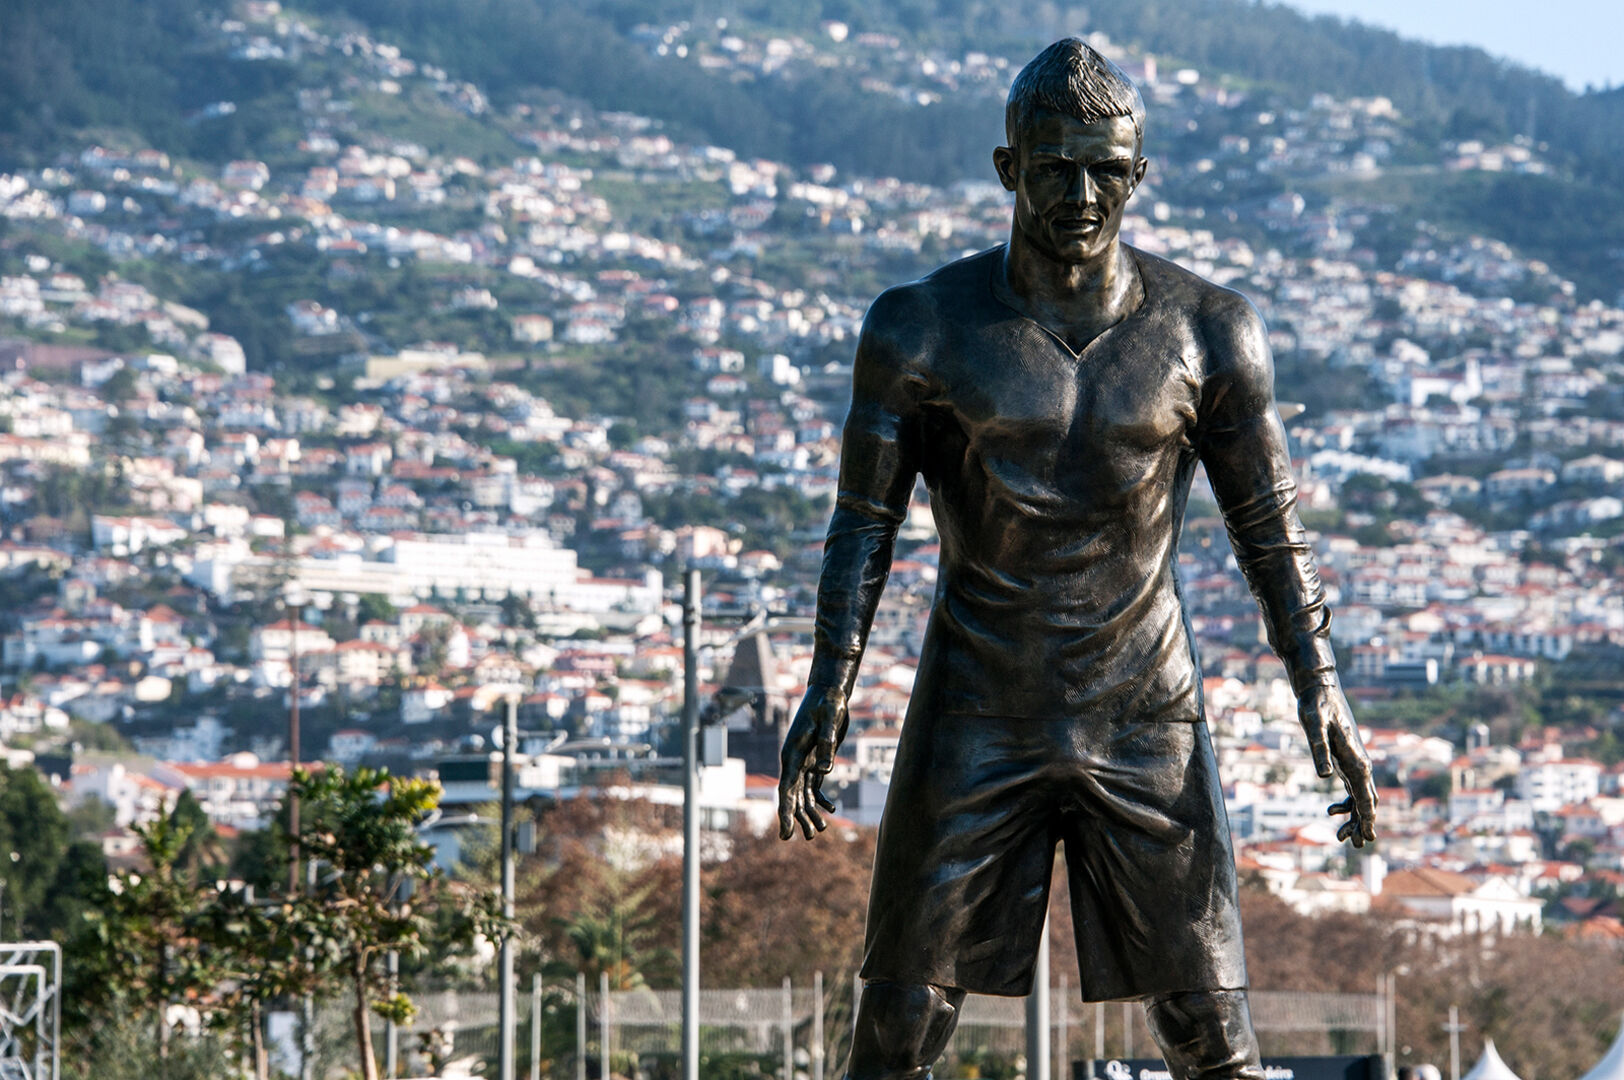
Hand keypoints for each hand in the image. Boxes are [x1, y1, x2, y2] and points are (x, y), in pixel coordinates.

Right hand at [778, 684, 847, 840]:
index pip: (786, 789)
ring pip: (803, 794)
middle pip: (792, 795)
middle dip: (796, 818)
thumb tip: (826, 772)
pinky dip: (821, 799)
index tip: (785, 832)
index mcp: (793, 754)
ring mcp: (805, 761)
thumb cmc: (828, 704)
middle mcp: (795, 761)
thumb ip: (827, 745)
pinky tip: (831, 809)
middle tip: (802, 838)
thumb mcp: (829, 721)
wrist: (830, 693)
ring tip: (819, 832)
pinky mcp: (816, 760)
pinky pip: (815, 785)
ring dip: (809, 812)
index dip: (785, 812)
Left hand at [1300, 681, 1377, 846]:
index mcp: (1357, 762)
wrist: (1319, 690)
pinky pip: (1353, 788)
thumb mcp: (1313, 726)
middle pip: (1368, 802)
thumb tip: (1325, 777)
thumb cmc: (1315, 706)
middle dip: (1363, 824)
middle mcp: (1361, 765)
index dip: (1367, 820)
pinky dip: (1347, 803)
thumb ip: (1318, 750)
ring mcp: (1355, 763)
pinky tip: (1332, 810)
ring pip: (1362, 798)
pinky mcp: (1346, 760)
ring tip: (1342, 837)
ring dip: (1355, 817)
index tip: (1367, 838)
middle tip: (1355, 844)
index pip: (1366, 798)